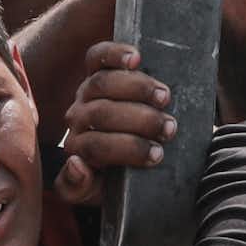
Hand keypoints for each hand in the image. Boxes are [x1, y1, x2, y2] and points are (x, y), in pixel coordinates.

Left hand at [51, 44, 176, 204]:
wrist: (140, 154)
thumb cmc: (123, 176)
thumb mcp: (102, 191)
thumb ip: (79, 188)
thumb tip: (76, 164)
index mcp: (77, 151)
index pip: (94, 148)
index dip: (127, 149)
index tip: (158, 155)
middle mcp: (77, 120)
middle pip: (100, 114)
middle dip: (138, 121)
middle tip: (169, 128)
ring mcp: (85, 93)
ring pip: (101, 84)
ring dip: (136, 89)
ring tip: (165, 98)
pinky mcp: (95, 68)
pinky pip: (98, 56)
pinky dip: (117, 54)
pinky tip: (137, 58)